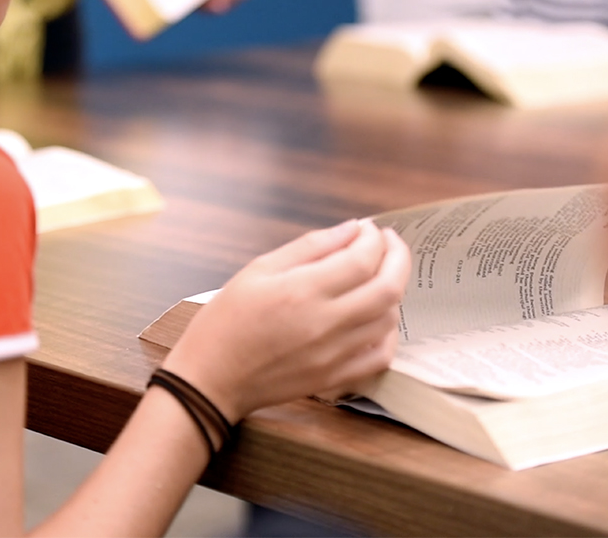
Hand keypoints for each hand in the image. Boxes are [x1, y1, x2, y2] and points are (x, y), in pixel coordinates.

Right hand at [162, 219, 410, 422]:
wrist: (210, 378)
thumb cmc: (226, 320)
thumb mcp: (258, 269)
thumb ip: (309, 247)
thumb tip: (352, 229)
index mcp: (302, 291)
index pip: (363, 258)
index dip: (374, 238)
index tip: (368, 229)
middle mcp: (325, 323)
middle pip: (388, 288)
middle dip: (397, 258)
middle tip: (388, 244)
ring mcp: (334, 355)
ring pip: (389, 319)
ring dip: (392, 292)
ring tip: (376, 276)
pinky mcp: (335, 378)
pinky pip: (381, 356)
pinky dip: (388, 333)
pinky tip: (376, 318)